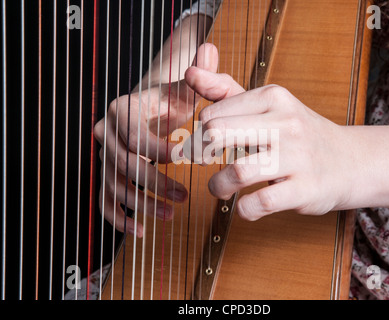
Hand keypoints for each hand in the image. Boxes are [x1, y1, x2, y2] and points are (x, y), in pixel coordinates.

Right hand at [94, 44, 218, 236]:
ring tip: (169, 216)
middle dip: (154, 183)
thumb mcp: (186, 88)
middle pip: (124, 164)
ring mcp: (106, 155)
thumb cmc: (171, 100)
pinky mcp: (108, 174)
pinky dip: (118, 217)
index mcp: (123, 109)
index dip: (156, 150)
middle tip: (183, 196)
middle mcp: (107, 132)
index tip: (182, 160)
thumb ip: (200, 75)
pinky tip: (140, 231)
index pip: (134, 135)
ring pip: (114, 185)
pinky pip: (105, 199)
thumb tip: (210, 49)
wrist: (151, 109)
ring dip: (140, 204)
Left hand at [184, 66, 356, 220]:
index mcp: (274, 97)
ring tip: (219, 188)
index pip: (213, 114)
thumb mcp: (267, 104)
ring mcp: (297, 157)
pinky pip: (261, 203)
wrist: (351, 161)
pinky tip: (245, 205)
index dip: (200, 133)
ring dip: (218, 186)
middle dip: (200, 154)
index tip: (206, 144)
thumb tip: (189, 72)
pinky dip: (244, 209)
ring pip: (237, 172)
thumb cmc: (298, 133)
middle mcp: (286, 124)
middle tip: (203, 162)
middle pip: (218, 135)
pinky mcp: (305, 190)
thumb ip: (226, 90)